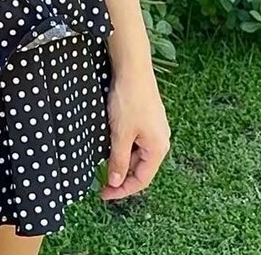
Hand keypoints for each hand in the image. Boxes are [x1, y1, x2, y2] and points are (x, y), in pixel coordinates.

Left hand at [100, 67, 170, 201]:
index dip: (123, 190)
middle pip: (140, 167)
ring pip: (137, 153)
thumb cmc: (129, 100)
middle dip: (121, 174)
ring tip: (103, 160)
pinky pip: (136, 139)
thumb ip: (119, 159)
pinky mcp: (147, 117)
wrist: (132, 67)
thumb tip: (115, 181)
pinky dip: (123, 145)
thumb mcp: (120, 134)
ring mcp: (155, 128)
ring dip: (121, 158)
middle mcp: (160, 140)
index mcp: (158, 148)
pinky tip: (110, 141)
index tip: (104, 194)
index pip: (142, 179)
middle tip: (100, 179)